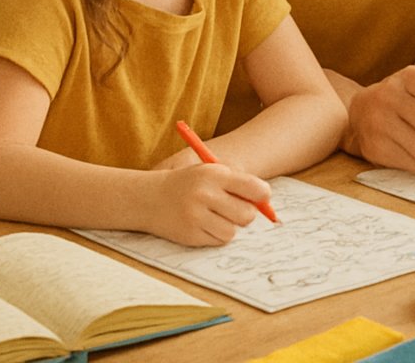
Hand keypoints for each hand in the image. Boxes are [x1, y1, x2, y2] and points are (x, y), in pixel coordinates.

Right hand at [147, 164, 271, 246]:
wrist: (148, 198)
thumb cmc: (189, 183)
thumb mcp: (211, 173)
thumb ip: (239, 184)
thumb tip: (266, 204)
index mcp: (214, 174)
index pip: (255, 189)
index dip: (262, 196)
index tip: (260, 198)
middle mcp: (205, 195)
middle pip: (247, 215)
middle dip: (245, 214)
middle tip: (234, 209)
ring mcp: (196, 216)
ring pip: (233, 232)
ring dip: (228, 226)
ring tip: (214, 216)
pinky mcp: (190, 235)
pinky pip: (217, 241)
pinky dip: (215, 235)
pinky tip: (202, 224)